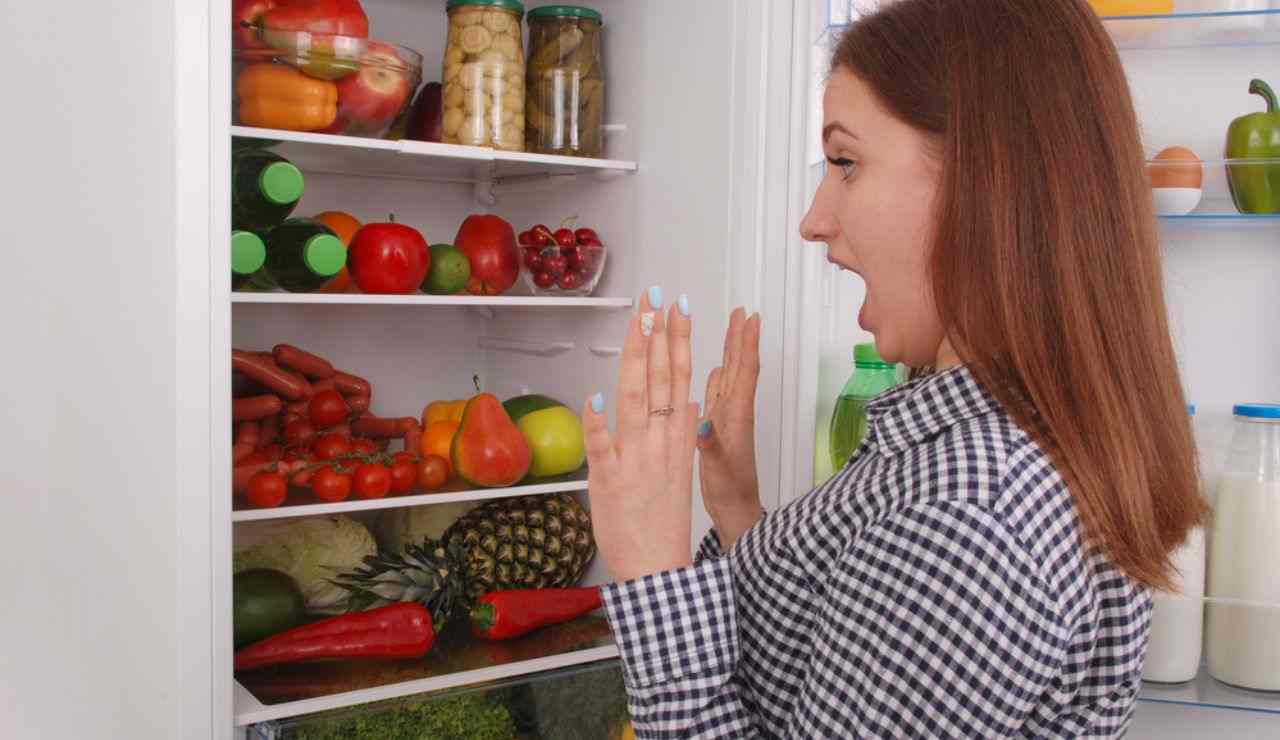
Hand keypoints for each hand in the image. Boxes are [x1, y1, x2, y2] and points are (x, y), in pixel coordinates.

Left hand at [582, 290, 697, 582]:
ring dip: (636, 359)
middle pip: (660, 378)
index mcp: (677, 437)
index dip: (676, 340)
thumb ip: (680, 431)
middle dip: (657, 334)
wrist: (657, 566)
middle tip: (654, 298)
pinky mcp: (609, 480)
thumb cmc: (662, 521)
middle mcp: (660, 441)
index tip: (675, 308)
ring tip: (637, 324)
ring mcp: (635, 458)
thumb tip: (686, 399)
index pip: (679, 377)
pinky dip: (599, 421)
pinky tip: (595, 395)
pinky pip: (603, 445)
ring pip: (635, 398)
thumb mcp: (679, 468)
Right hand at [696, 308, 763, 548]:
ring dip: (731, 352)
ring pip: (731, 376)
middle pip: (740, 366)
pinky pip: (719, 394)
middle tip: (740, 312)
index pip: (745, 371)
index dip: (746, 343)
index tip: (748, 318)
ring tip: (731, 330)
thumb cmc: (730, 490)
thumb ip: (710, 444)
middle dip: (740, 338)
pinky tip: (716, 370)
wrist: (736, 511)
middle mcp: (735, 412)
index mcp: (736, 416)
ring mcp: (728, 419)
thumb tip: (702, 422)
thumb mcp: (718, 466)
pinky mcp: (720, 428)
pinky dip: (718, 377)